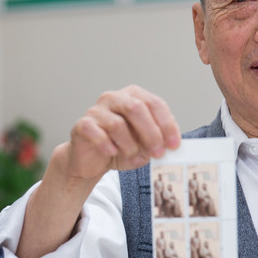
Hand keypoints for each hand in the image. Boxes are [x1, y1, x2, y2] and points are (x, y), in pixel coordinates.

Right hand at [60, 85, 180, 182]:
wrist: (91, 161)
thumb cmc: (119, 148)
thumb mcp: (144, 144)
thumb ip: (158, 139)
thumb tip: (171, 144)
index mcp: (133, 97)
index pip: (154, 103)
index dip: (167, 124)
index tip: (174, 144)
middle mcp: (114, 98)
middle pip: (136, 108)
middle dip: (151, 133)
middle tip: (157, 153)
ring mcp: (96, 110)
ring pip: (117, 124)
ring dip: (129, 145)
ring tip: (132, 157)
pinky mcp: (83, 125)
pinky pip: (97, 133)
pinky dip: (107, 146)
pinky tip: (112, 153)